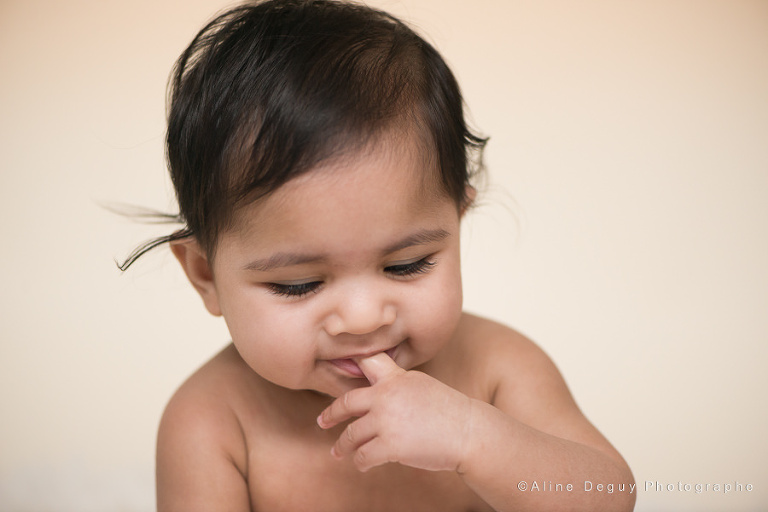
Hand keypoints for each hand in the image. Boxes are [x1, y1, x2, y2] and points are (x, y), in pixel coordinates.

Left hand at [317, 352, 472, 472]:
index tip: (332, 365)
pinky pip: (363, 456)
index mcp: (396, 378)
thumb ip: (396, 383)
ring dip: (343, 445)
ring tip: (338, 451)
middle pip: (347, 402)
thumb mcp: (420, 384)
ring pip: (351, 434)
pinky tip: (362, 464)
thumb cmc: (448, 410)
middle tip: (322, 421)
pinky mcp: (390, 446)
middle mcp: (386, 396)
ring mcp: (386, 421)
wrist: (468, 432)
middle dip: (331, 413)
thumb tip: (375, 389)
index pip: (367, 362)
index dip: (349, 361)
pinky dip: (360, 462)